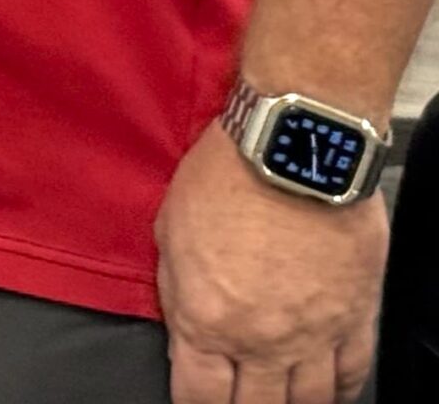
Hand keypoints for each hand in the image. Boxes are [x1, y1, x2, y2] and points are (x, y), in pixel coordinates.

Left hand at [155, 121, 384, 402]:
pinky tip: (330, 387)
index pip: (198, 395)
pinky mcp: (354, 316)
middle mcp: (261, 340)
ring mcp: (312, 334)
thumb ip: (177, 292)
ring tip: (281, 396)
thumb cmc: (226, 175)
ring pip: (307, 402)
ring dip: (292, 403)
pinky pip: (352, 373)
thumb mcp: (170, 229)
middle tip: (240, 398)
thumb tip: (183, 331)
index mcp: (207, 320)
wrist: (292, 147)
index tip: (196, 400)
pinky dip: (340, 387)